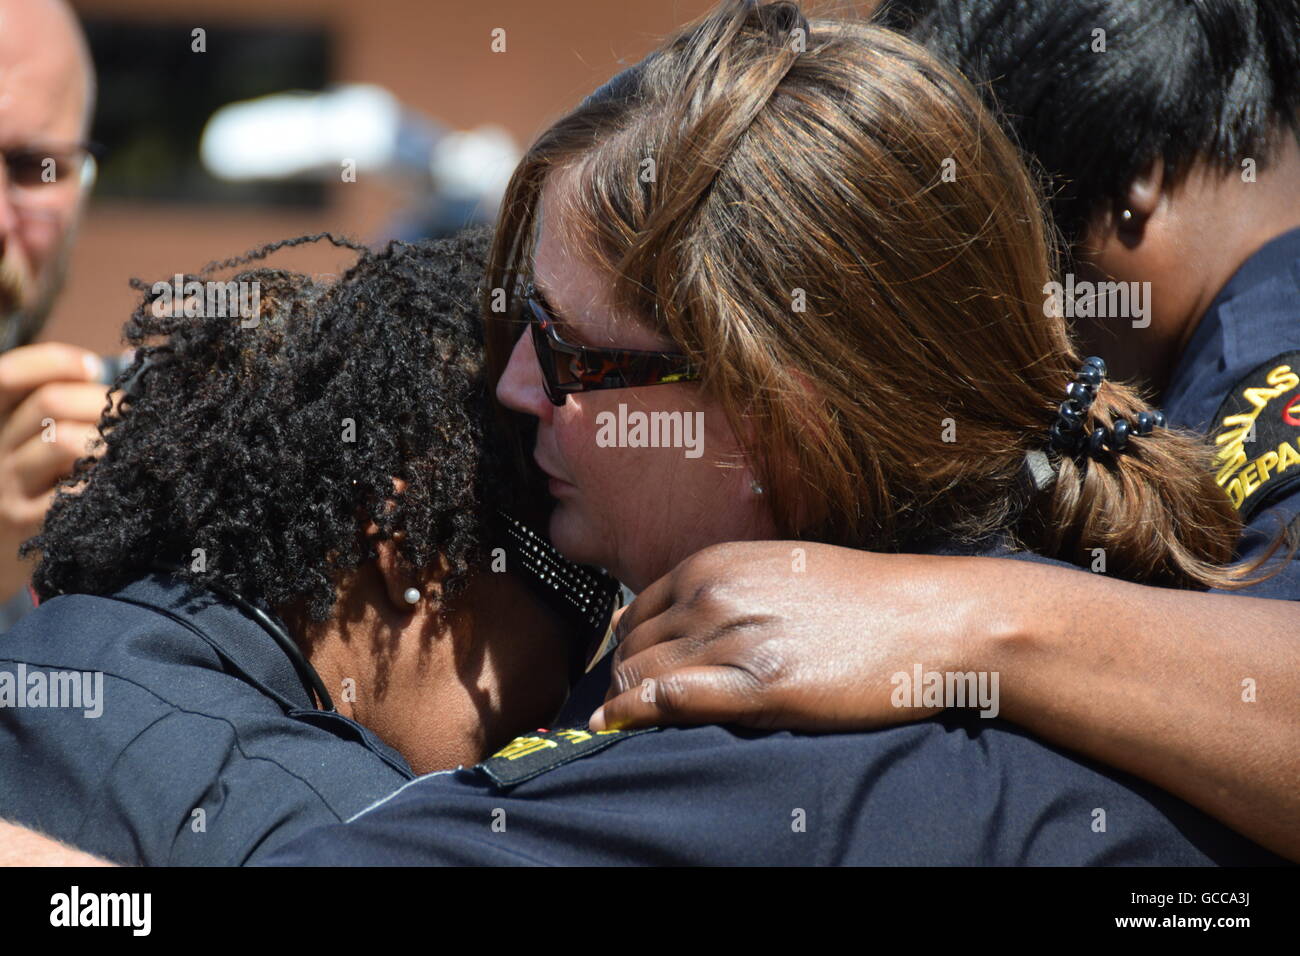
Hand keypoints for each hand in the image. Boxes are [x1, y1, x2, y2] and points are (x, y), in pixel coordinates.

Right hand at [0, 343, 112, 598]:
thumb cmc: (28, 493)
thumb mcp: (24, 446)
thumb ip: (52, 412)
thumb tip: (99, 370)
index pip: (7, 375)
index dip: (54, 361)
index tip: (93, 367)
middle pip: (51, 401)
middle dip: (103, 401)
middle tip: (130, 419)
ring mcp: (7, 488)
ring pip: (66, 441)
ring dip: (109, 443)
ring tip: (126, 455)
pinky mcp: (28, 524)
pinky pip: (75, 491)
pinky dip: (105, 482)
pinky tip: (121, 486)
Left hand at [590, 540, 996, 731]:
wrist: (927, 618)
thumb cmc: (858, 597)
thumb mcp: (776, 569)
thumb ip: (718, 588)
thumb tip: (666, 616)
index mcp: (714, 564)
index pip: (635, 611)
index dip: (626, 648)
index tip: (630, 674)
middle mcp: (714, 595)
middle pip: (632, 646)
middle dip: (620, 679)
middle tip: (624, 709)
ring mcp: (734, 640)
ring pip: (640, 674)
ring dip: (621, 703)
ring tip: (619, 725)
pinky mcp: (760, 686)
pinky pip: (670, 701)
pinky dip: (635, 716)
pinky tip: (621, 728)